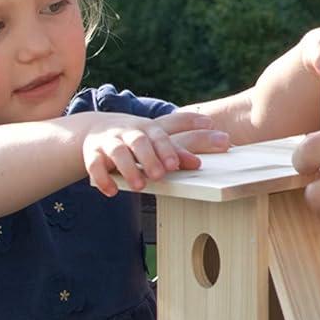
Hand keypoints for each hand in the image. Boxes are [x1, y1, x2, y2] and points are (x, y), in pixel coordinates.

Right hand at [84, 111, 228, 196]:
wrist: (97, 129)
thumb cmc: (139, 136)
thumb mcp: (162, 134)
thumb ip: (190, 139)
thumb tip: (226, 141)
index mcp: (150, 128)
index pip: (163, 134)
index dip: (174, 149)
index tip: (187, 164)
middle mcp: (130, 132)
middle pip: (140, 141)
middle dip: (151, 158)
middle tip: (162, 174)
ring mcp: (110, 142)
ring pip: (117, 152)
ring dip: (129, 169)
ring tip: (140, 186)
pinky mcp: (93, 154)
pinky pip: (95, 165)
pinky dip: (102, 178)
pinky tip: (112, 192)